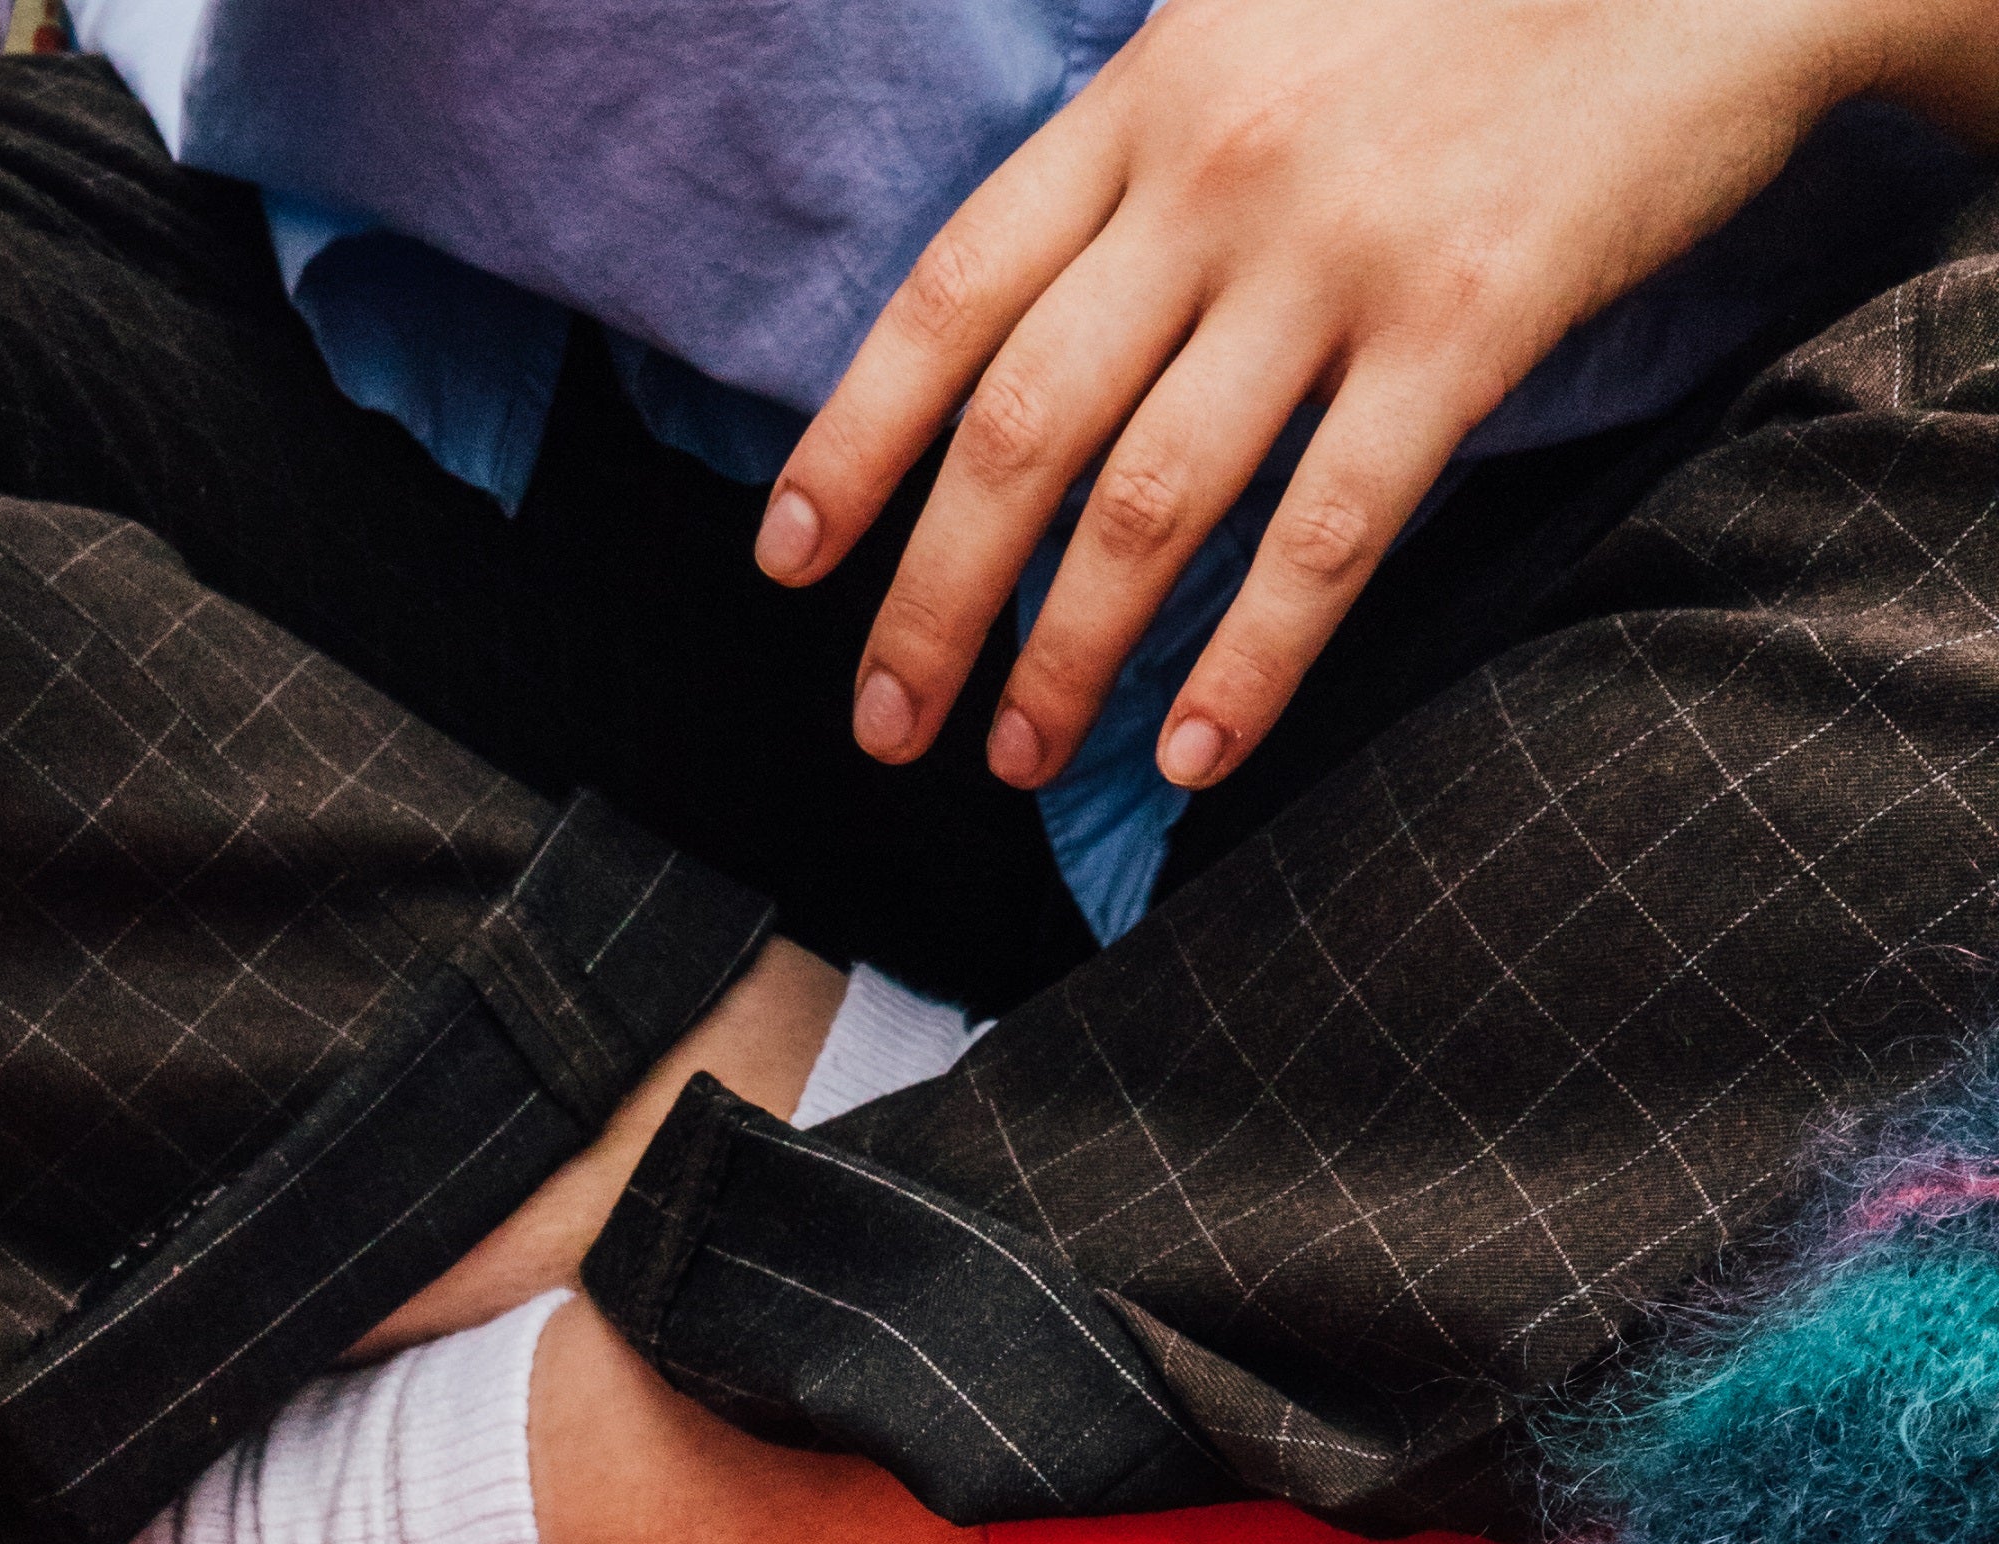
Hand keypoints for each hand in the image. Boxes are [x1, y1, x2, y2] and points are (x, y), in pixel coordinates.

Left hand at [760, 0, 1863, 799]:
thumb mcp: (1261, 17)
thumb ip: (1144, 150)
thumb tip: (1029, 312)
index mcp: (1148, 97)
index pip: (950, 296)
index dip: (853, 443)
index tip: (789, 564)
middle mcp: (1217, 176)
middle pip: (1020, 430)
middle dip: (931, 600)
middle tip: (885, 727)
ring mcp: (1337, 255)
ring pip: (1147, 502)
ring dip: (1063, 657)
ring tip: (1017, 760)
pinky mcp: (1463, 326)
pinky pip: (1323, 532)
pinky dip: (1246, 661)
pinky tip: (1188, 754)